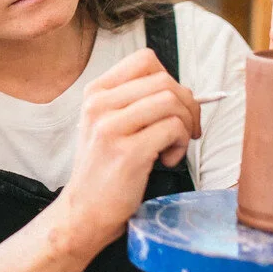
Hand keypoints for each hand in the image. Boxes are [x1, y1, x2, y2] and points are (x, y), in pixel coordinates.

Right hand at [51, 49, 200, 258]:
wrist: (84, 211)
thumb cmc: (104, 169)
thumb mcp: (107, 124)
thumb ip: (135, 101)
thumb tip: (183, 92)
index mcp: (96, 92)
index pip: (146, 60)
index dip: (170, 80)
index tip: (174, 106)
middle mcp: (99, 104)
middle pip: (164, 80)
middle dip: (188, 105)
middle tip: (187, 131)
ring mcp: (111, 127)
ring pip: (172, 101)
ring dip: (186, 125)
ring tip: (173, 147)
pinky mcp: (127, 152)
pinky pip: (173, 129)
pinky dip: (181, 145)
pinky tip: (166, 160)